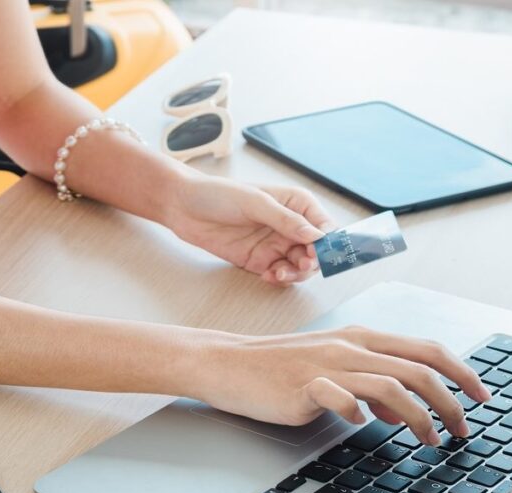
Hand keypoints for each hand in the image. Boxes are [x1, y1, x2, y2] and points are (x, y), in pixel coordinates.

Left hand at [164, 174, 333, 285]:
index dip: (328, 242)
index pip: (324, 226)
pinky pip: (279, 274)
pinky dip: (278, 278)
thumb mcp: (255, 203)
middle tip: (301, 265)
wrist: (183, 207)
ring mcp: (275, 244)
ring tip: (279, 272)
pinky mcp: (259, 260)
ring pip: (299, 266)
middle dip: (311, 261)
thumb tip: (316, 236)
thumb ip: (286, 220)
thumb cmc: (218, 194)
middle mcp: (289, 225)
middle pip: (315, 251)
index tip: (320, 253)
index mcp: (296, 204)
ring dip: (295, 273)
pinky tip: (268, 275)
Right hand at [197, 326, 491, 444]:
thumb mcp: (334, 370)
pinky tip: (363, 426)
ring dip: (419, 416)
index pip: (427, 349)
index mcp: (363, 339)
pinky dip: (359, 412)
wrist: (231, 363)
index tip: (481, 397)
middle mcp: (352, 347)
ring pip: (391, 384)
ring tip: (430, 440)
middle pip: (419, 368)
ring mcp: (329, 364)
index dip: (462, 372)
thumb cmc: (282, 368)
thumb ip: (370, 386)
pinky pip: (341, 397)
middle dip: (451, 402)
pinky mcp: (304, 385)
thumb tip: (399, 414)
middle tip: (463, 429)